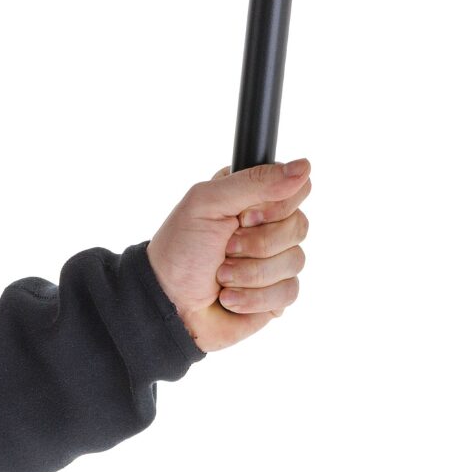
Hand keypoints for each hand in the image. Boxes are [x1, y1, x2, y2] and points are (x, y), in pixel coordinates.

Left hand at [147, 159, 310, 351]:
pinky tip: (230, 298)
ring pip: (295, 261)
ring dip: (251, 273)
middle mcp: (269, 226)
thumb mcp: (209, 203)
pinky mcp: (277, 294)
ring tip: (222, 277)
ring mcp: (275, 261)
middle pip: (299, 226)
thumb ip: (256, 181)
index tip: (244, 216)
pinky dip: (255, 297)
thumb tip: (303, 166)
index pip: (297, 188)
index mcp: (254, 197)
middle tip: (226, 248)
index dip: (275, 206)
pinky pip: (289, 291)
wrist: (167, 304)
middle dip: (257, 243)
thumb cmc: (180, 250)